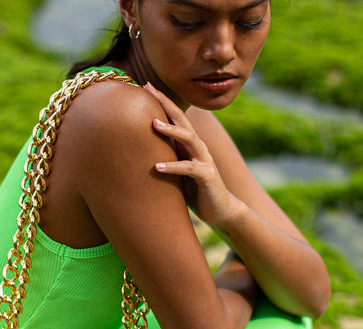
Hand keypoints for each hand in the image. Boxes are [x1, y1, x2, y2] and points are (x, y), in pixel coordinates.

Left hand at [144, 83, 238, 229]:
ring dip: (171, 131)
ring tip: (153, 124)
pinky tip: (157, 168)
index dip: (162, 101)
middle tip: (148, 89)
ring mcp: (204, 160)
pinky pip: (188, 168)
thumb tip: (141, 153)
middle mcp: (198, 147)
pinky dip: (173, 167)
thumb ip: (167, 158)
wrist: (221, 209)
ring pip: (188, 139)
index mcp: (190, 144)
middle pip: (182, 119)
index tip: (145, 85)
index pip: (176, 117)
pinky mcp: (206, 176)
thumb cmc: (197, 191)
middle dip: (165, 103)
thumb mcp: (178, 171)